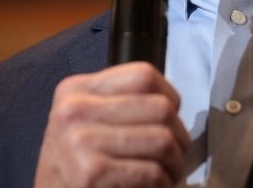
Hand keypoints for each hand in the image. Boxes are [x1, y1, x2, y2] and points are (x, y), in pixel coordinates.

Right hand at [35, 61, 190, 186]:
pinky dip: (162, 182)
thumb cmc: (75, 165)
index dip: (170, 96)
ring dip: (175, 162)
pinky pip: (152, 171)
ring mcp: (80, 141)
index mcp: (74, 90)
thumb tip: (170, 102)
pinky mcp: (92, 173)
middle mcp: (73, 110)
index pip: (143, 76)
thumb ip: (117, 103)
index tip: (173, 115)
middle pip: (160, 108)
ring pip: (162, 140)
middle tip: (177, 153)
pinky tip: (154, 185)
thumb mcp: (84, 121)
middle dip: (179, 135)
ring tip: (169, 172)